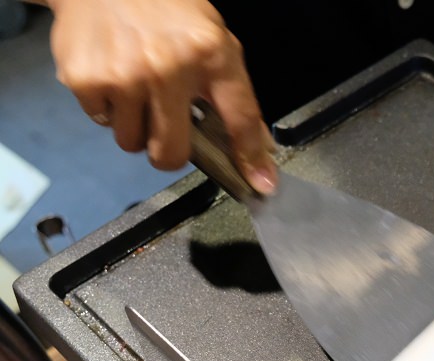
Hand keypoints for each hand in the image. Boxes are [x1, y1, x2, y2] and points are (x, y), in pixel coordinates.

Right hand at [45, 0, 276, 193]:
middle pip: (171, 154)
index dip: (251, 157)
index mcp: (210, 53)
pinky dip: (108, 108)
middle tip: (167, 130)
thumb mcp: (213, 39)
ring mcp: (124, 76)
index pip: (239, 117)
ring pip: (132, 143)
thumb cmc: (164, 9)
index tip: (261, 184)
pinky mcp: (86, 80)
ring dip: (136, 127)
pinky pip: (102, 121)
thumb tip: (259, 148)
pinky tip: (113, 75)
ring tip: (137, 89)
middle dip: (170, 153)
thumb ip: (234, 92)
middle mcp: (168, 68)